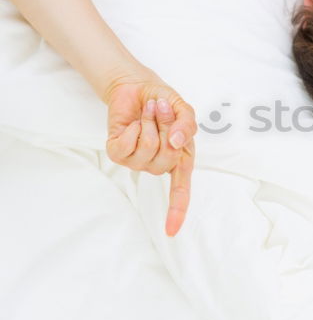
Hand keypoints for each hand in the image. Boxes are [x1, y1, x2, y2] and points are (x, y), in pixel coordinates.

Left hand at [103, 71, 197, 236]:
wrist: (138, 87)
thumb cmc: (164, 101)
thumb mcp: (184, 109)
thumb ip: (187, 124)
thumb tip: (177, 141)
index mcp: (179, 159)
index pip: (180, 191)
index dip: (176, 211)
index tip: (171, 231)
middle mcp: (158, 164)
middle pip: (166, 158)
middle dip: (165, 126)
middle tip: (161, 108)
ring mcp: (136, 161)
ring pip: (146, 150)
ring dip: (148, 123)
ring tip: (148, 111)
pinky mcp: (117, 152)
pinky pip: (125, 147)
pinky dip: (131, 128)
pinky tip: (133, 122)